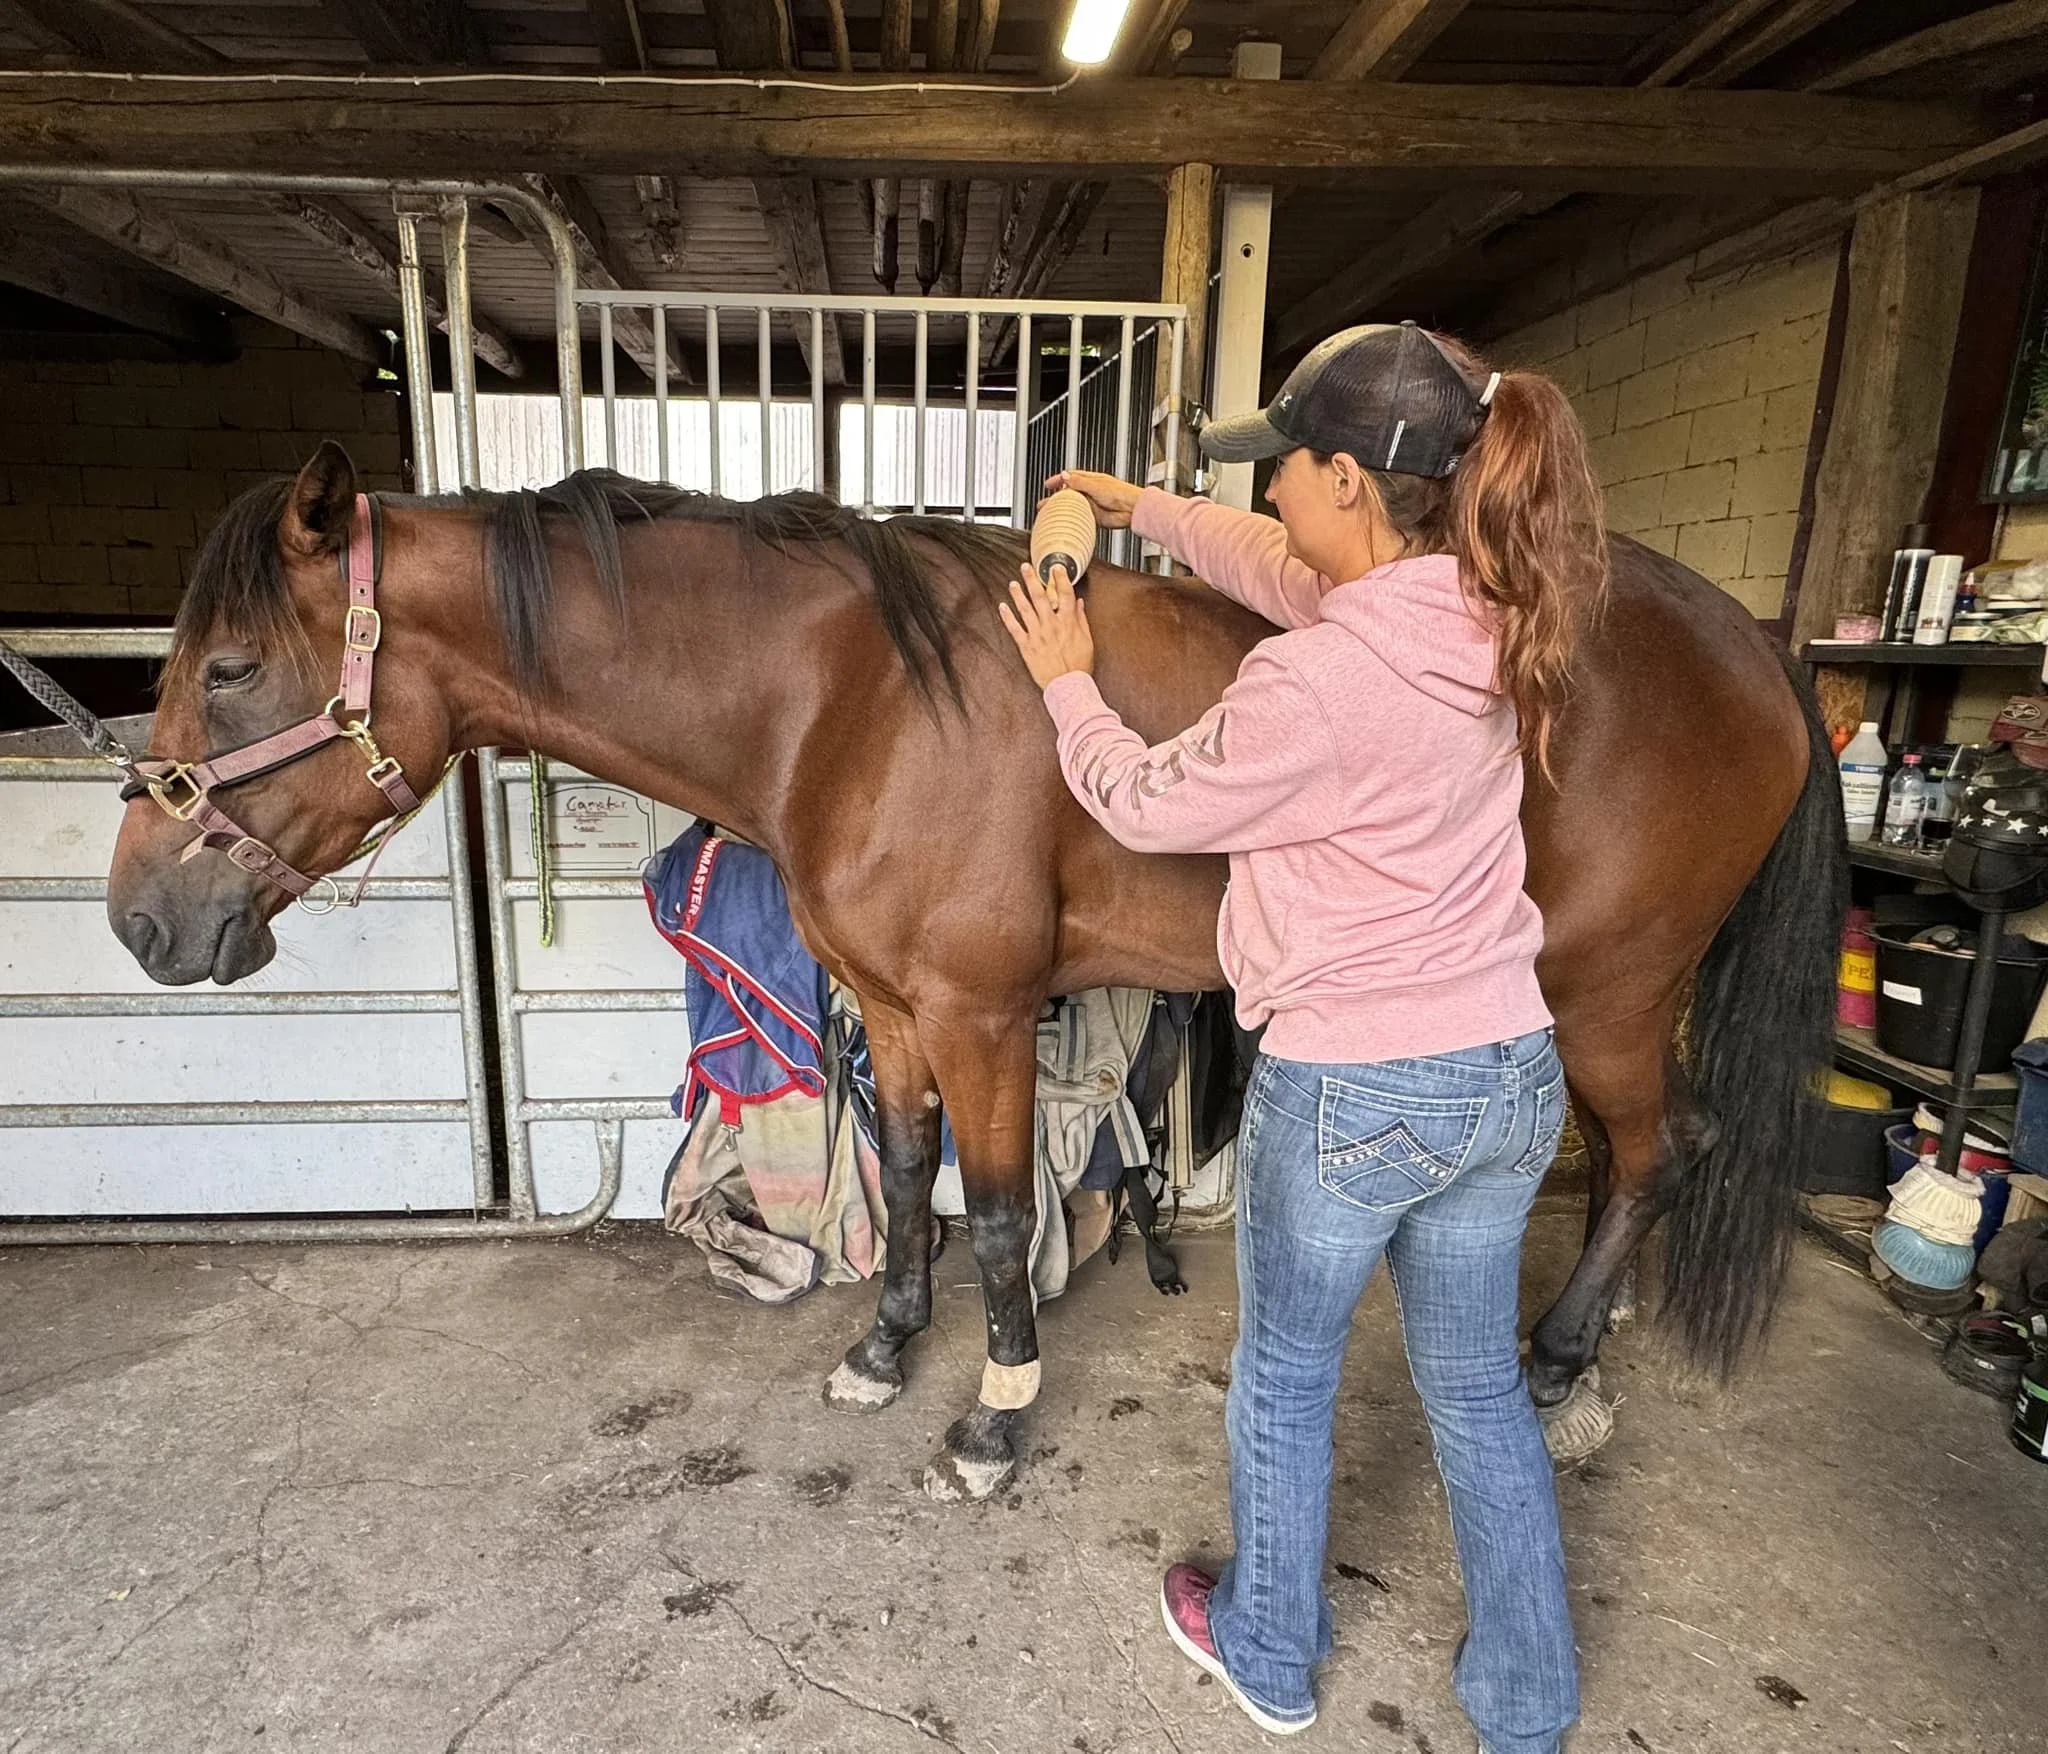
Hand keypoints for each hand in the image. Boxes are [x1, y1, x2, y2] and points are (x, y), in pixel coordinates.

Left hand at [1000, 560, 1093, 688]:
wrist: (1068, 686)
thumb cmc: (1079, 666)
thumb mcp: (1087, 641)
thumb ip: (1081, 619)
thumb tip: (1078, 603)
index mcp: (1068, 622)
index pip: (1064, 594)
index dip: (1060, 578)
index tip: (1055, 568)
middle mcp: (1052, 625)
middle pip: (1040, 597)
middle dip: (1032, 579)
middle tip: (1026, 567)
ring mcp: (1038, 635)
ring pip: (1025, 610)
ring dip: (1018, 594)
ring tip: (1013, 583)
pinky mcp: (1027, 647)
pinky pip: (1015, 629)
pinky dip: (1007, 617)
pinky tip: (1002, 607)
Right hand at [1045, 469, 1138, 529]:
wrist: (1132, 509)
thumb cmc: (1121, 493)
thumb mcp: (1096, 485)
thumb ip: (1079, 482)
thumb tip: (1064, 475)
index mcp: (1091, 480)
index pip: (1071, 477)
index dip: (1059, 480)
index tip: (1048, 484)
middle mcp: (1090, 491)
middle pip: (1069, 493)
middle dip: (1056, 498)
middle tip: (1044, 504)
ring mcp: (1092, 504)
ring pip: (1073, 506)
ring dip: (1062, 510)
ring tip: (1049, 515)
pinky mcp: (1094, 517)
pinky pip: (1080, 517)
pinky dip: (1071, 519)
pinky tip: (1064, 522)